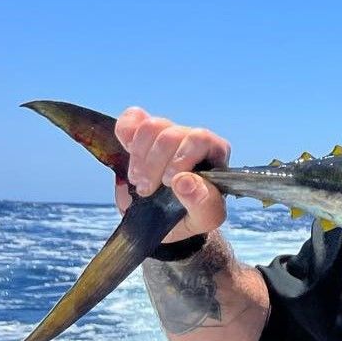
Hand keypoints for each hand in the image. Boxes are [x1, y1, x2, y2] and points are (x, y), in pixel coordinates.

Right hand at [114, 106, 230, 242]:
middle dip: (153, 164)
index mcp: (216, 154)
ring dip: (138, 156)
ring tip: (138, 180)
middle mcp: (194, 139)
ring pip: (151, 126)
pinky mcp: (144, 135)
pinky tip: (127, 152)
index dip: (179, 159)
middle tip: (146, 190)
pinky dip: (125, 132)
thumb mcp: (203, 219)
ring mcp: (168, 134)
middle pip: (171, 133)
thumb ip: (202, 203)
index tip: (167, 183)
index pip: (200, 138)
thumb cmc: (191, 218)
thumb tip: (186, 180)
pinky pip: (133, 117)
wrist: (166, 222)